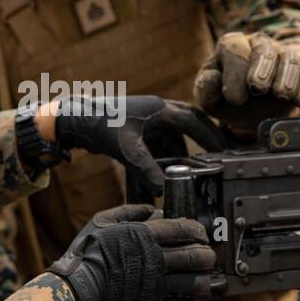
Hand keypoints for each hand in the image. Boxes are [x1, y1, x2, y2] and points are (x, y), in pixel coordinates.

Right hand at [47, 204, 216, 300]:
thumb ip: (129, 211)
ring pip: (196, 283)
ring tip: (204, 277)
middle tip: (207, 255)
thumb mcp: (102, 221)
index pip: (185, 229)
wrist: (76, 289)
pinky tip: (191, 298)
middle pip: (197, 256)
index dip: (199, 230)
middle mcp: (155, 260)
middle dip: (207, 254)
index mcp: (144, 235)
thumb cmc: (86, 253)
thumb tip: (151, 208)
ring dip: (205, 279)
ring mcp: (155, 286)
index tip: (200, 233)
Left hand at [55, 95, 222, 195]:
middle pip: (188, 127)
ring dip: (174, 160)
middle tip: (216, 158)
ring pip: (169, 141)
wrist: (74, 120)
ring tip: (182, 179)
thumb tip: (162, 190)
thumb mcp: (127, 150)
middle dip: (202, 143)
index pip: (195, 121)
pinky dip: (155, 163)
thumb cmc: (100, 125)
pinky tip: (155, 182)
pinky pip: (153, 148)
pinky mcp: (136, 131)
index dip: (211, 136)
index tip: (225, 150)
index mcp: (160, 109)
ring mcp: (146, 121)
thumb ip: (146, 170)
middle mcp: (156, 112)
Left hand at [194, 32, 299, 135]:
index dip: (234, 72)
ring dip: (286, 77)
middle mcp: (259, 44)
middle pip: (264, 48)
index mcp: (232, 45)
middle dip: (262, 67)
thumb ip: (206, 89)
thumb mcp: (209, 97)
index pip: (234, 48)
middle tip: (258, 88)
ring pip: (289, 59)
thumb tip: (213, 79)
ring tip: (282, 95)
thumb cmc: (227, 97)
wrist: (253, 108)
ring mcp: (283, 55)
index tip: (234, 98)